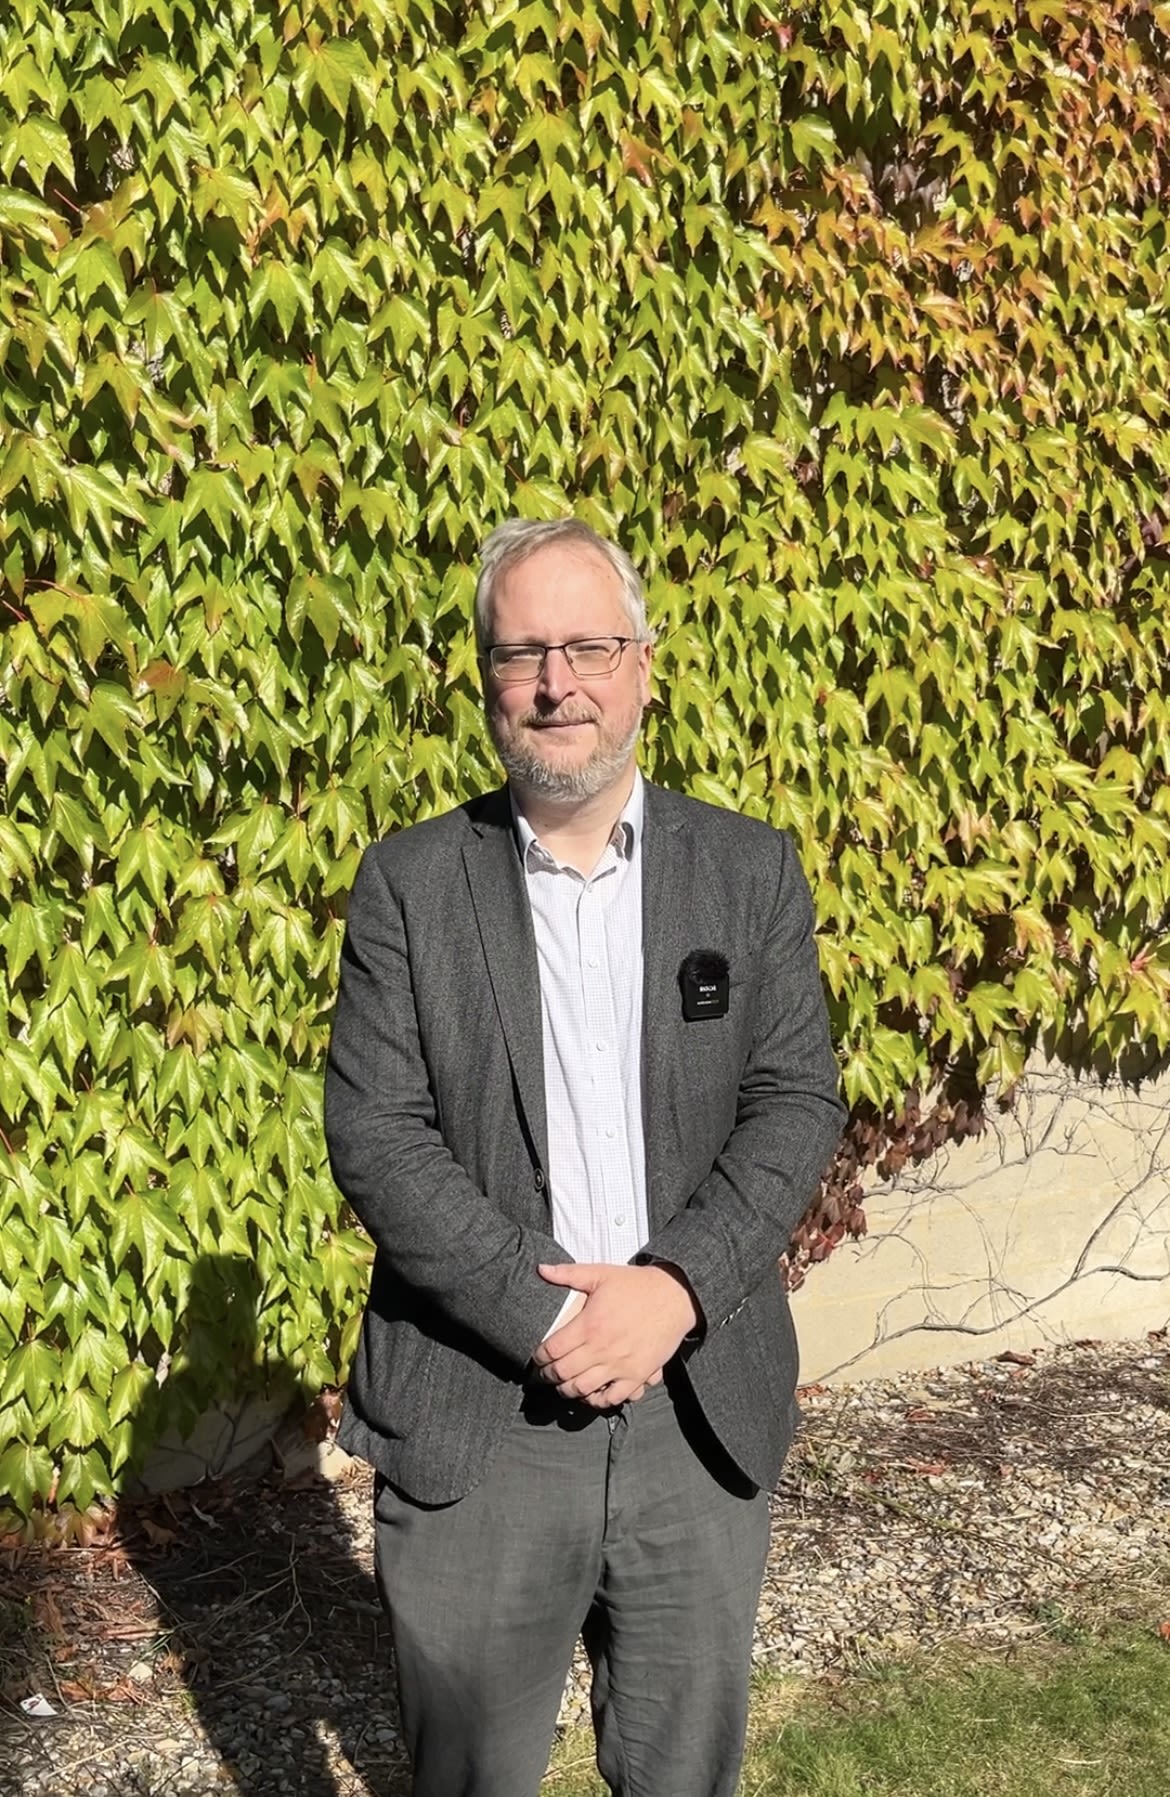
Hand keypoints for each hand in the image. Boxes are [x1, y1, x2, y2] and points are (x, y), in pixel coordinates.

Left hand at [532, 1262, 698, 1406]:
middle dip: (548, 1375)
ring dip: (567, 1390)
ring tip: (563, 1385)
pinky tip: (591, 1394)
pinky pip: (612, 1398)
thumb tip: (541, 1269)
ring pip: (582, 1389)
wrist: (675, 1296)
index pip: (552, 1349)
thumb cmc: (636, 1285)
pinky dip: (597, 1400)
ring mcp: (620, 1365)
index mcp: (589, 1324)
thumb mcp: (601, 1273)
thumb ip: (568, 1273)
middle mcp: (602, 1349)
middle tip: (545, 1373)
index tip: (537, 1356)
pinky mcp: (637, 1375)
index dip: (539, 1356)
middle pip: (563, 1372)